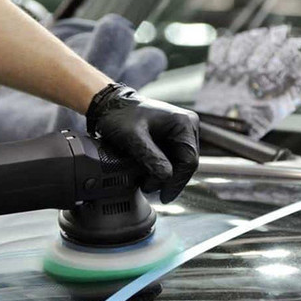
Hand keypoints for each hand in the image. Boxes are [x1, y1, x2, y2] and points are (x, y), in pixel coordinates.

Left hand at [86, 83, 199, 202]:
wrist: (111, 105)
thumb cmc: (120, 116)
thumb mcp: (133, 138)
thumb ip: (150, 157)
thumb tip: (166, 177)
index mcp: (184, 123)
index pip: (189, 160)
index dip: (177, 182)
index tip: (163, 196)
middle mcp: (187, 125)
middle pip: (186, 163)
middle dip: (169, 180)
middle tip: (149, 189)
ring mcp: (181, 131)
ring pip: (180, 163)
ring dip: (165, 176)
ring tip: (146, 183)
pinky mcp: (173, 136)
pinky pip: (173, 158)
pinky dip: (162, 169)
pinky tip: (149, 175)